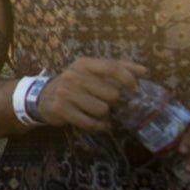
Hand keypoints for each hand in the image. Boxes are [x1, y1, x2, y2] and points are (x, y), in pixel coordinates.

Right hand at [34, 57, 148, 131]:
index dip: (128, 79)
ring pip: (102, 109)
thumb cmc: (76, 83)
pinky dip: (98, 126)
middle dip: (112, 101)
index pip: (111, 67)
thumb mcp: (91, 71)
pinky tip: (98, 124)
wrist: (45, 96)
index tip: (135, 89)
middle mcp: (73, 75)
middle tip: (104, 101)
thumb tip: (144, 71)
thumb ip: (117, 68)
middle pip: (111, 93)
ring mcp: (66, 92)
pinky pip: (90, 123)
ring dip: (103, 114)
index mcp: (84, 63)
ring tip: (96, 111)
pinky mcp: (61, 109)